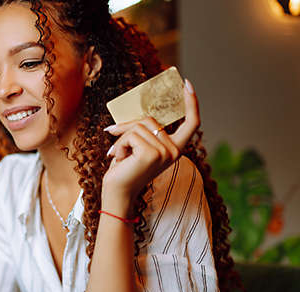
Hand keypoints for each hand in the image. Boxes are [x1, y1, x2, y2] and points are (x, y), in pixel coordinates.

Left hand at [102, 79, 199, 200]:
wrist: (117, 193)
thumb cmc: (124, 170)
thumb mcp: (138, 146)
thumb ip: (144, 131)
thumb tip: (134, 115)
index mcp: (175, 149)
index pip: (192, 124)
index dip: (192, 103)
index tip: (187, 83)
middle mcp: (174, 151)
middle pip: (151, 120)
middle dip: (128, 126)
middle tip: (113, 136)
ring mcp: (165, 152)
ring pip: (138, 126)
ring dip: (122, 138)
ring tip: (119, 155)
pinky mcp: (152, 153)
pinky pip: (131, 135)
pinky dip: (120, 144)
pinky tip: (119, 158)